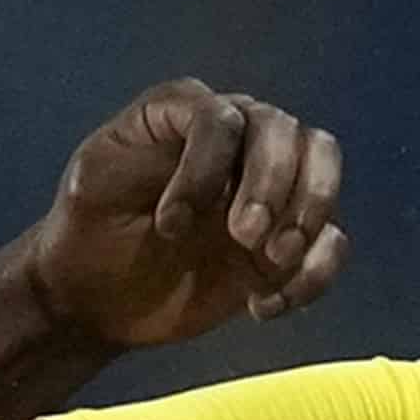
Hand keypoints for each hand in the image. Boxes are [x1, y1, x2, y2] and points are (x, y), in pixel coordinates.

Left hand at [17, 78, 349, 355]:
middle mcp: (237, 138)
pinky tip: (261, 306)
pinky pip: (330, 241)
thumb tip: (206, 137)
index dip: (207, 168)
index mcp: (188, 113)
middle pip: (287, 132)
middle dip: (273, 186)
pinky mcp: (285, 240)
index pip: (223, 118)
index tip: (170, 225)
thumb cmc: (89, 231)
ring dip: (309, 215)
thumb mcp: (92, 180)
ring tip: (270, 263)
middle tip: (245, 239)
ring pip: (323, 166)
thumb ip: (138, 149)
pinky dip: (312, 273)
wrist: (97, 296)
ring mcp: (267, 187)